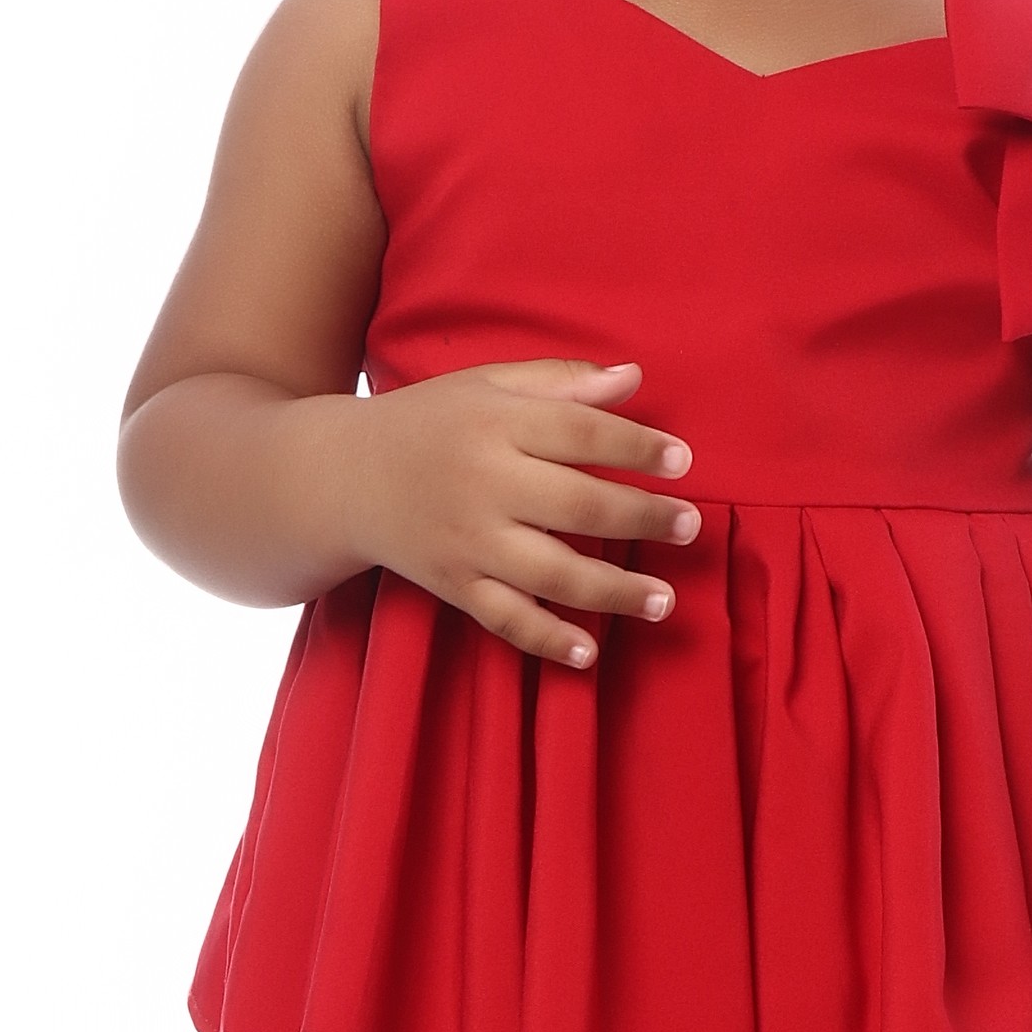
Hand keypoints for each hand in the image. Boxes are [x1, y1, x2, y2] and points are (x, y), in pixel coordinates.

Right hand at [353, 357, 699, 667]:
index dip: (636, 446)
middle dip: (640, 517)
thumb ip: (560, 383)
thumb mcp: (485, 385)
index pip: (579, 432)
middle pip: (575, 504)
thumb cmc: (429, 423)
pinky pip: (504, 618)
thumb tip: (634, 378)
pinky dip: (546, 639)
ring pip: (549, 572)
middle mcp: (481, 483)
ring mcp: (466, 540)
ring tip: (663, 600)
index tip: (683, 461)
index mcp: (493, 423)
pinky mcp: (452, 584)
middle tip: (689, 526)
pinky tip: (589, 653)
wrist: (341, 477)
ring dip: (613, 591)